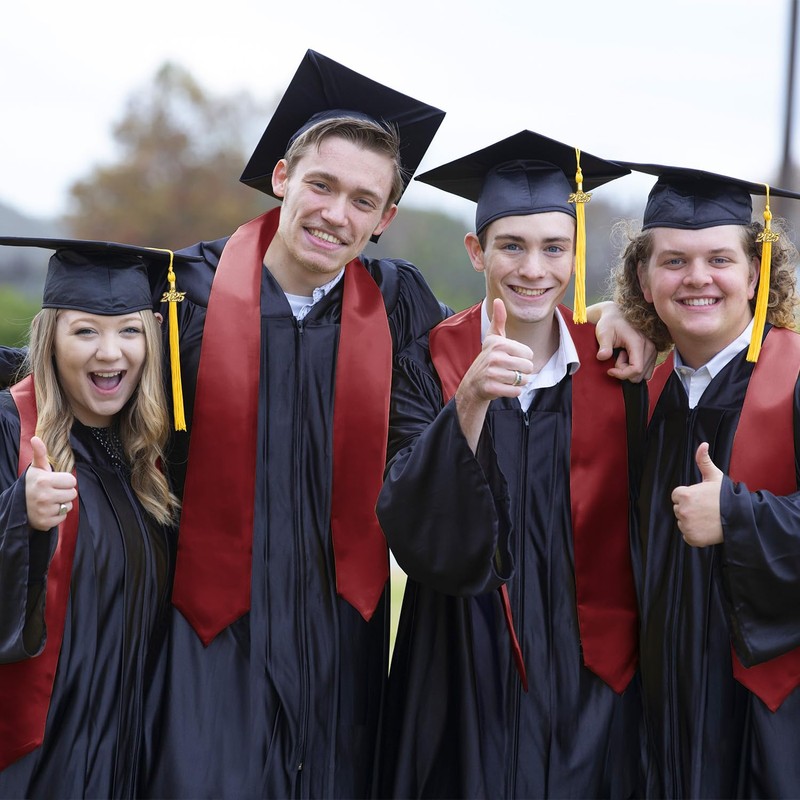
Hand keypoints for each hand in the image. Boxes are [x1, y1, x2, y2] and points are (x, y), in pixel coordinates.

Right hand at [25, 436, 76, 530]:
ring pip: (68, 506)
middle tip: (52, 492)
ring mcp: (44, 510)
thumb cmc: (32, 484)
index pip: (72, 481)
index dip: (65, 481)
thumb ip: (40, 453)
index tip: (54, 482)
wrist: (18, 505)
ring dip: (61, 504)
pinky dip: (57, 515)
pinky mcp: (45, 522)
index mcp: (44, 480)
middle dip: (64, 492)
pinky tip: (47, 511)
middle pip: (73, 493)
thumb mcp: (36, 468)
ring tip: (49, 501)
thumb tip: (35, 438)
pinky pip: (63, 518)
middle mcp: (44, 496)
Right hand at [454, 299, 533, 452]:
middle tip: (509, 371)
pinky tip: (503, 387)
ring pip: (523, 380)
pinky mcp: (491, 388)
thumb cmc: (488, 359)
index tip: (510, 359)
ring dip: (518, 383)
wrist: (473, 383)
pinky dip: (513, 392)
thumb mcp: (493, 339)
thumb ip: (499, 320)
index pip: (529, 354)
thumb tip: (498, 300)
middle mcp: (495, 357)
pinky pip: (516, 392)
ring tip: (506, 379)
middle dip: (522, 372)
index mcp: (499, 344)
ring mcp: (492, 373)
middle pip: (528, 367)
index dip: (523, 359)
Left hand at [589, 300, 656, 382]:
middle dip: (625, 371)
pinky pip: (646, 370)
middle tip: (617, 357)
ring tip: (621, 355)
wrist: (616, 315)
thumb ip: (604, 346)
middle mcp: (649, 346)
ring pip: (643, 373)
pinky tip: (628, 357)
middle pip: (640, 373)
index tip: (610, 370)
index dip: (622, 374)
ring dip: (630, 369)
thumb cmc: (610, 323)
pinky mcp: (652, 352)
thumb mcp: (603, 333)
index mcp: (638, 342)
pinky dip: (635, 368)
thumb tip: (602, 357)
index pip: (636, 369)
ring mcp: (653, 349)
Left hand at [671, 443, 723, 546]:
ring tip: (707, 518)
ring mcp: (686, 525)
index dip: (689, 496)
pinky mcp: (691, 538)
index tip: (702, 498)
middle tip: (706, 509)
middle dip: (690, 508)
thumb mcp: (714, 476)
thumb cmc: (726, 496)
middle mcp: (682, 510)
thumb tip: (703, 444)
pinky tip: (707, 528)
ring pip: (683, 522)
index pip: (677, 496)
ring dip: (692, 521)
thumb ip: (703, 460)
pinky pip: (687, 535)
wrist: (740, 518)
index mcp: (684, 494)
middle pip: (679, 509)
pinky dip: (695, 533)